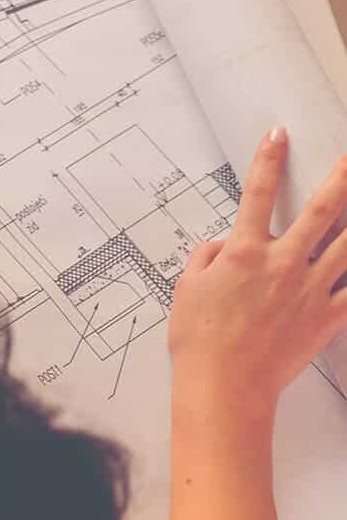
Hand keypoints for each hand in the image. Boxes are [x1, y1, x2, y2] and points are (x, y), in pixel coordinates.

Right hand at [169, 128, 346, 417]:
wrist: (225, 386)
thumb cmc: (199, 340)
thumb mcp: (187, 289)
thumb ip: (206, 258)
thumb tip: (222, 244)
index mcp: (243, 253)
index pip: (257, 193)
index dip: (268, 159)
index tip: (278, 133)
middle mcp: (282, 264)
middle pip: (321, 211)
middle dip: (340, 179)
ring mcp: (310, 290)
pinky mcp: (327, 317)